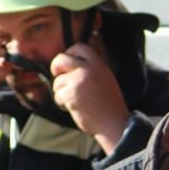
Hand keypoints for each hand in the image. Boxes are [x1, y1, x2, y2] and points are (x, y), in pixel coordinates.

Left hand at [50, 38, 129, 154]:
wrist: (112, 122)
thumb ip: (92, 67)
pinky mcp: (71, 94)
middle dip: (56, 67)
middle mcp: (88, 70)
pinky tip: (74, 107)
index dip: (69, 53)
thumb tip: (79, 55)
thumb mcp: (105, 77)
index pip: (79, 47)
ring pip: (57, 81)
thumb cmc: (109, 103)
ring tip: (74, 99)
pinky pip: (57, 95)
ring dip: (61, 91)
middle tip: (57, 75)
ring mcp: (78, 81)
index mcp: (98, 64)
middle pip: (61, 59)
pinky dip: (62, 102)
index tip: (67, 62)